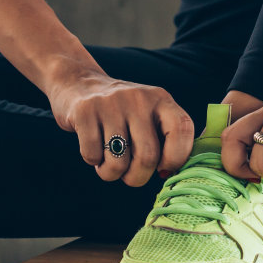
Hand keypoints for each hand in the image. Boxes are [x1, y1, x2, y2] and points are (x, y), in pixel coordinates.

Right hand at [44, 66, 195, 186]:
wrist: (79, 84)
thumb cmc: (122, 113)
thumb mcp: (149, 114)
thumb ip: (165, 139)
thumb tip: (168, 173)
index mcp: (160, 99)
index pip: (182, 129)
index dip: (176, 158)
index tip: (162, 168)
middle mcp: (138, 98)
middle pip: (148, 157)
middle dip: (137, 178)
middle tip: (129, 174)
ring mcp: (110, 104)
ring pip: (118, 164)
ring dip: (111, 173)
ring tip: (108, 161)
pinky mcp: (85, 111)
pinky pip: (92, 155)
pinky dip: (93, 161)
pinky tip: (94, 147)